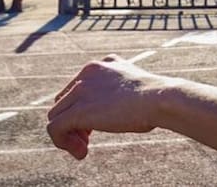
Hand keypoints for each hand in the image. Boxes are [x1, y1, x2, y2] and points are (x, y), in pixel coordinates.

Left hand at [46, 55, 170, 159]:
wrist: (161, 98)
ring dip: (68, 136)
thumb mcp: (135, 88)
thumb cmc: (157, 99)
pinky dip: (63, 143)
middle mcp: (88, 73)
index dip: (82, 110)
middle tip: (89, 139)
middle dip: (73, 123)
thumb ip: (117, 93)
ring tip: (84, 148)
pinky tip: (82, 152)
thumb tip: (112, 112)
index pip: (76, 89)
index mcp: (102, 65)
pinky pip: (55, 128)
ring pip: (56, 116)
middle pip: (64, 102)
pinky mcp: (78, 110)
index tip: (95, 127)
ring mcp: (81, 90)